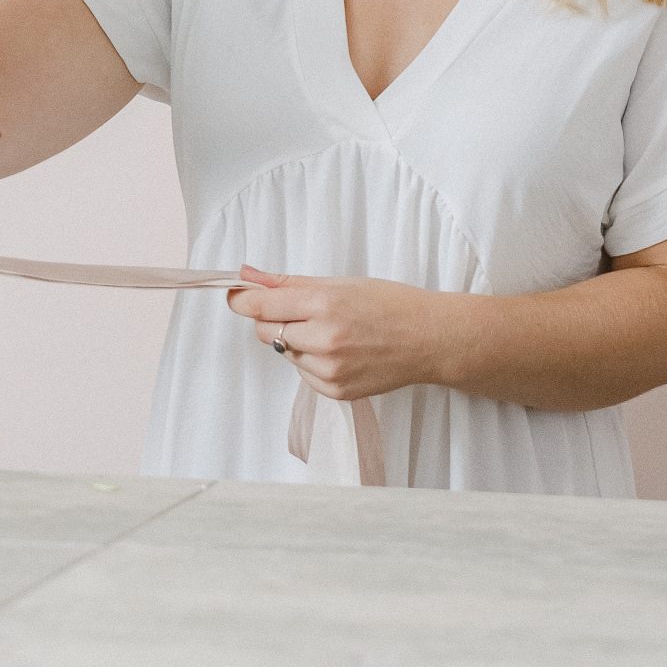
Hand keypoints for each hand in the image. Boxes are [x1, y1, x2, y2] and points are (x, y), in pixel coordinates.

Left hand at [226, 269, 446, 400]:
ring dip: (295, 341)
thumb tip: (245, 275)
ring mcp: (330, 370)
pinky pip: (304, 374)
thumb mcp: (339, 283)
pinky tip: (339, 351)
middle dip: (273, 319)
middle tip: (300, 311)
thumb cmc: (389, 304)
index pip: (260, 305)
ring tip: (331, 332)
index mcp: (324, 305)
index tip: (237, 295)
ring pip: (285, 353)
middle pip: (266, 332)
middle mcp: (324, 340)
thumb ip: (288, 282)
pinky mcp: (336, 391)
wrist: (429, 339)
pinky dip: (311, 362)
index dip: (242, 299)